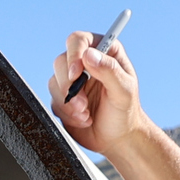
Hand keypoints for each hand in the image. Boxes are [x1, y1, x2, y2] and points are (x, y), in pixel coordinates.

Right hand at [50, 29, 143, 156]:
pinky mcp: (63, 99)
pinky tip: (84, 119)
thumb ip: (109, 70)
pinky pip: (54, 102)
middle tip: (83, 104)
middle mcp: (85, 63)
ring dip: (68, 103)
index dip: (73, 55)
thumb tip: (88, 54)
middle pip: (61, 62)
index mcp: (103, 52)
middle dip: (69, 86)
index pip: (79, 41)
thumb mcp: (124, 90)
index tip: (76, 74)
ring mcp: (72, 81)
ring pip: (54, 83)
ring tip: (86, 114)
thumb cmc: (126, 112)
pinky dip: (67, 114)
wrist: (118, 138)